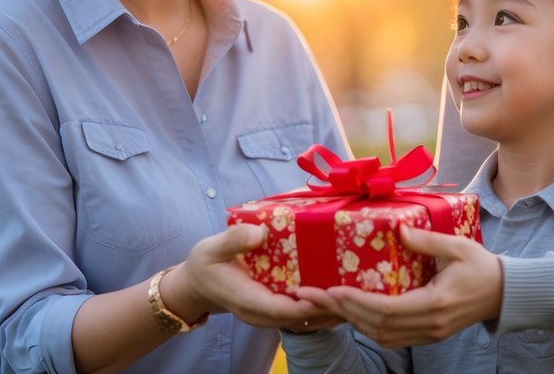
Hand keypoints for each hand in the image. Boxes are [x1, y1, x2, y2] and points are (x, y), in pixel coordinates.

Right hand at [169, 224, 339, 330]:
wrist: (197, 284)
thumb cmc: (205, 264)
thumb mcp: (211, 248)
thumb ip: (233, 240)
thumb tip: (259, 233)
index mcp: (248, 300)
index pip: (283, 310)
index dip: (308, 304)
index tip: (329, 292)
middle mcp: (262, 314)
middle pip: (301, 318)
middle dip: (328, 307)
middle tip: (355, 289)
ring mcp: (270, 314)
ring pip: (305, 319)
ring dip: (330, 308)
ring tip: (356, 292)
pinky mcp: (275, 309)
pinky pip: (302, 312)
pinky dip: (321, 305)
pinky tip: (340, 291)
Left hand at [296, 224, 501, 347]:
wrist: (505, 294)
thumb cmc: (482, 266)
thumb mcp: (458, 246)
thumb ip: (428, 241)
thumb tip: (399, 229)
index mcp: (436, 302)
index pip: (387, 309)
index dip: (357, 302)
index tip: (333, 289)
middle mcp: (430, 324)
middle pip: (378, 326)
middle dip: (343, 312)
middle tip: (313, 297)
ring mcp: (430, 334)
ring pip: (382, 336)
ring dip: (353, 322)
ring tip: (326, 305)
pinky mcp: (429, 335)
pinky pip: (393, 338)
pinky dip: (369, 328)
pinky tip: (354, 315)